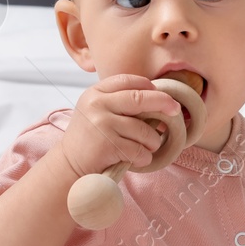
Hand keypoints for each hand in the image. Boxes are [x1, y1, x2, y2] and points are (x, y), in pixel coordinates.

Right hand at [56, 74, 180, 179]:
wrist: (69, 164)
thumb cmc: (90, 138)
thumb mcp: (97, 111)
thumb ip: (119, 102)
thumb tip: (158, 97)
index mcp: (95, 93)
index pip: (128, 81)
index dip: (149, 86)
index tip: (162, 94)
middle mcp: (97, 105)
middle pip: (140, 99)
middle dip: (163, 103)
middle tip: (175, 109)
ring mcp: (102, 124)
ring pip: (144, 129)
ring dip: (152, 141)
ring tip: (147, 147)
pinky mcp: (108, 145)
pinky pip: (139, 149)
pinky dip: (144, 157)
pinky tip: (138, 159)